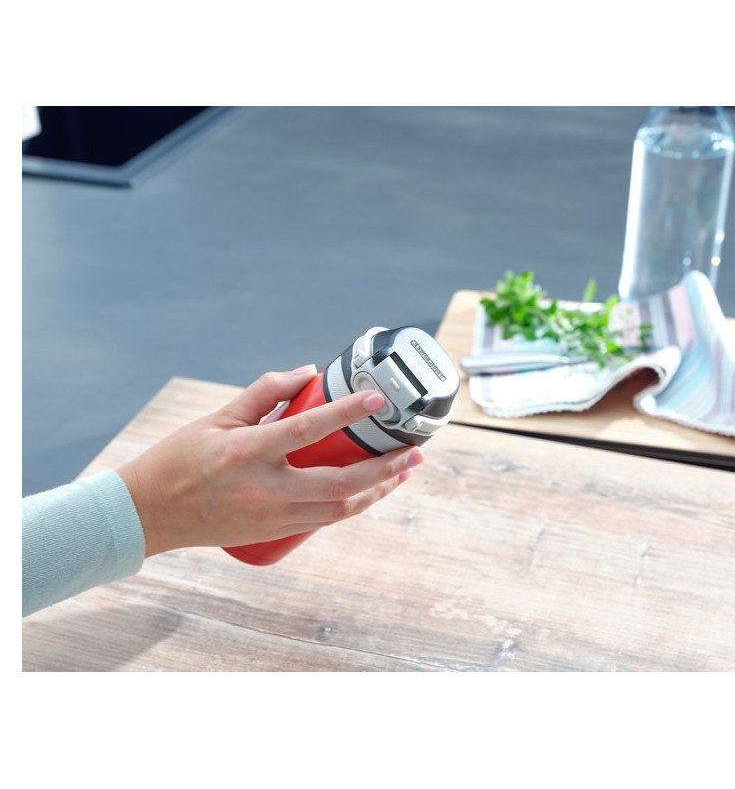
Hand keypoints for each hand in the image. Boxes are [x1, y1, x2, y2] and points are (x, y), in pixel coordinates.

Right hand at [116, 366, 423, 556]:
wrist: (149, 514)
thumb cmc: (178, 460)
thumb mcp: (216, 418)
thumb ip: (263, 392)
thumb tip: (308, 372)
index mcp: (247, 452)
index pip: (308, 429)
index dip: (347, 413)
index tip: (378, 400)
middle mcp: (265, 489)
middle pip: (341, 485)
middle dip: (386, 469)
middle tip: (415, 451)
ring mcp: (271, 516)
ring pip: (340, 509)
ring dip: (378, 491)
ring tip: (404, 471)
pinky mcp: (273, 532)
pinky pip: (325, 520)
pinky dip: (353, 505)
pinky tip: (371, 492)